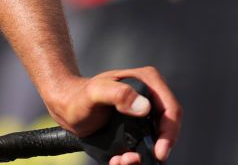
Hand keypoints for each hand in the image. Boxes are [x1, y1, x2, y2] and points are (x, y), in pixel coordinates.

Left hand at [43, 67, 180, 163]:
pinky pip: (145, 143)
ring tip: (122, 160)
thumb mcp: (95, 92)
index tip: (159, 151)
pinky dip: (135, 156)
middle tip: (133, 159)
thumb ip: (117, 94)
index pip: (171, 110)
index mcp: (147, 81)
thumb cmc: (79, 95)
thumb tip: (144, 107)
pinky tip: (119, 159)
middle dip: (156, 148)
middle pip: (168, 127)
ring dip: (144, 155)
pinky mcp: (138, 125)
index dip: (169, 133)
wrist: (66, 105)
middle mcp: (150, 96)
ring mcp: (144, 112)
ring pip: (156, 139)